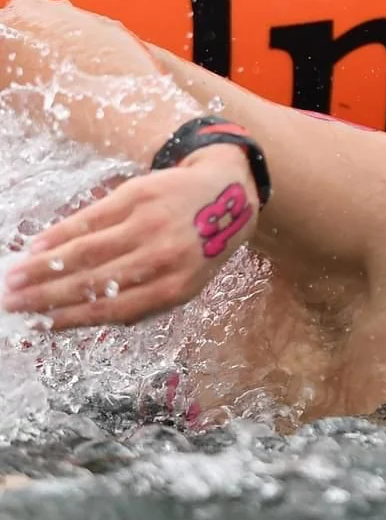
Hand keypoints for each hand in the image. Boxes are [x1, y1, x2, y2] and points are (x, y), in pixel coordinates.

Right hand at [1, 145, 258, 328]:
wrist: (230, 194)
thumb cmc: (202, 246)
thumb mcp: (187, 282)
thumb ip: (144, 301)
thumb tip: (87, 317)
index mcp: (175, 286)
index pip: (113, 308)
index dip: (72, 318)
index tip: (39, 326)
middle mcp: (161, 257)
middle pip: (92, 281)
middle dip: (46, 296)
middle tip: (11, 304)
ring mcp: (148, 225)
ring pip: (85, 251)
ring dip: (42, 267)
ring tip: (12, 279)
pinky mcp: (137, 196)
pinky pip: (90, 219)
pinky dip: (59, 234)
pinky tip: (35, 247)